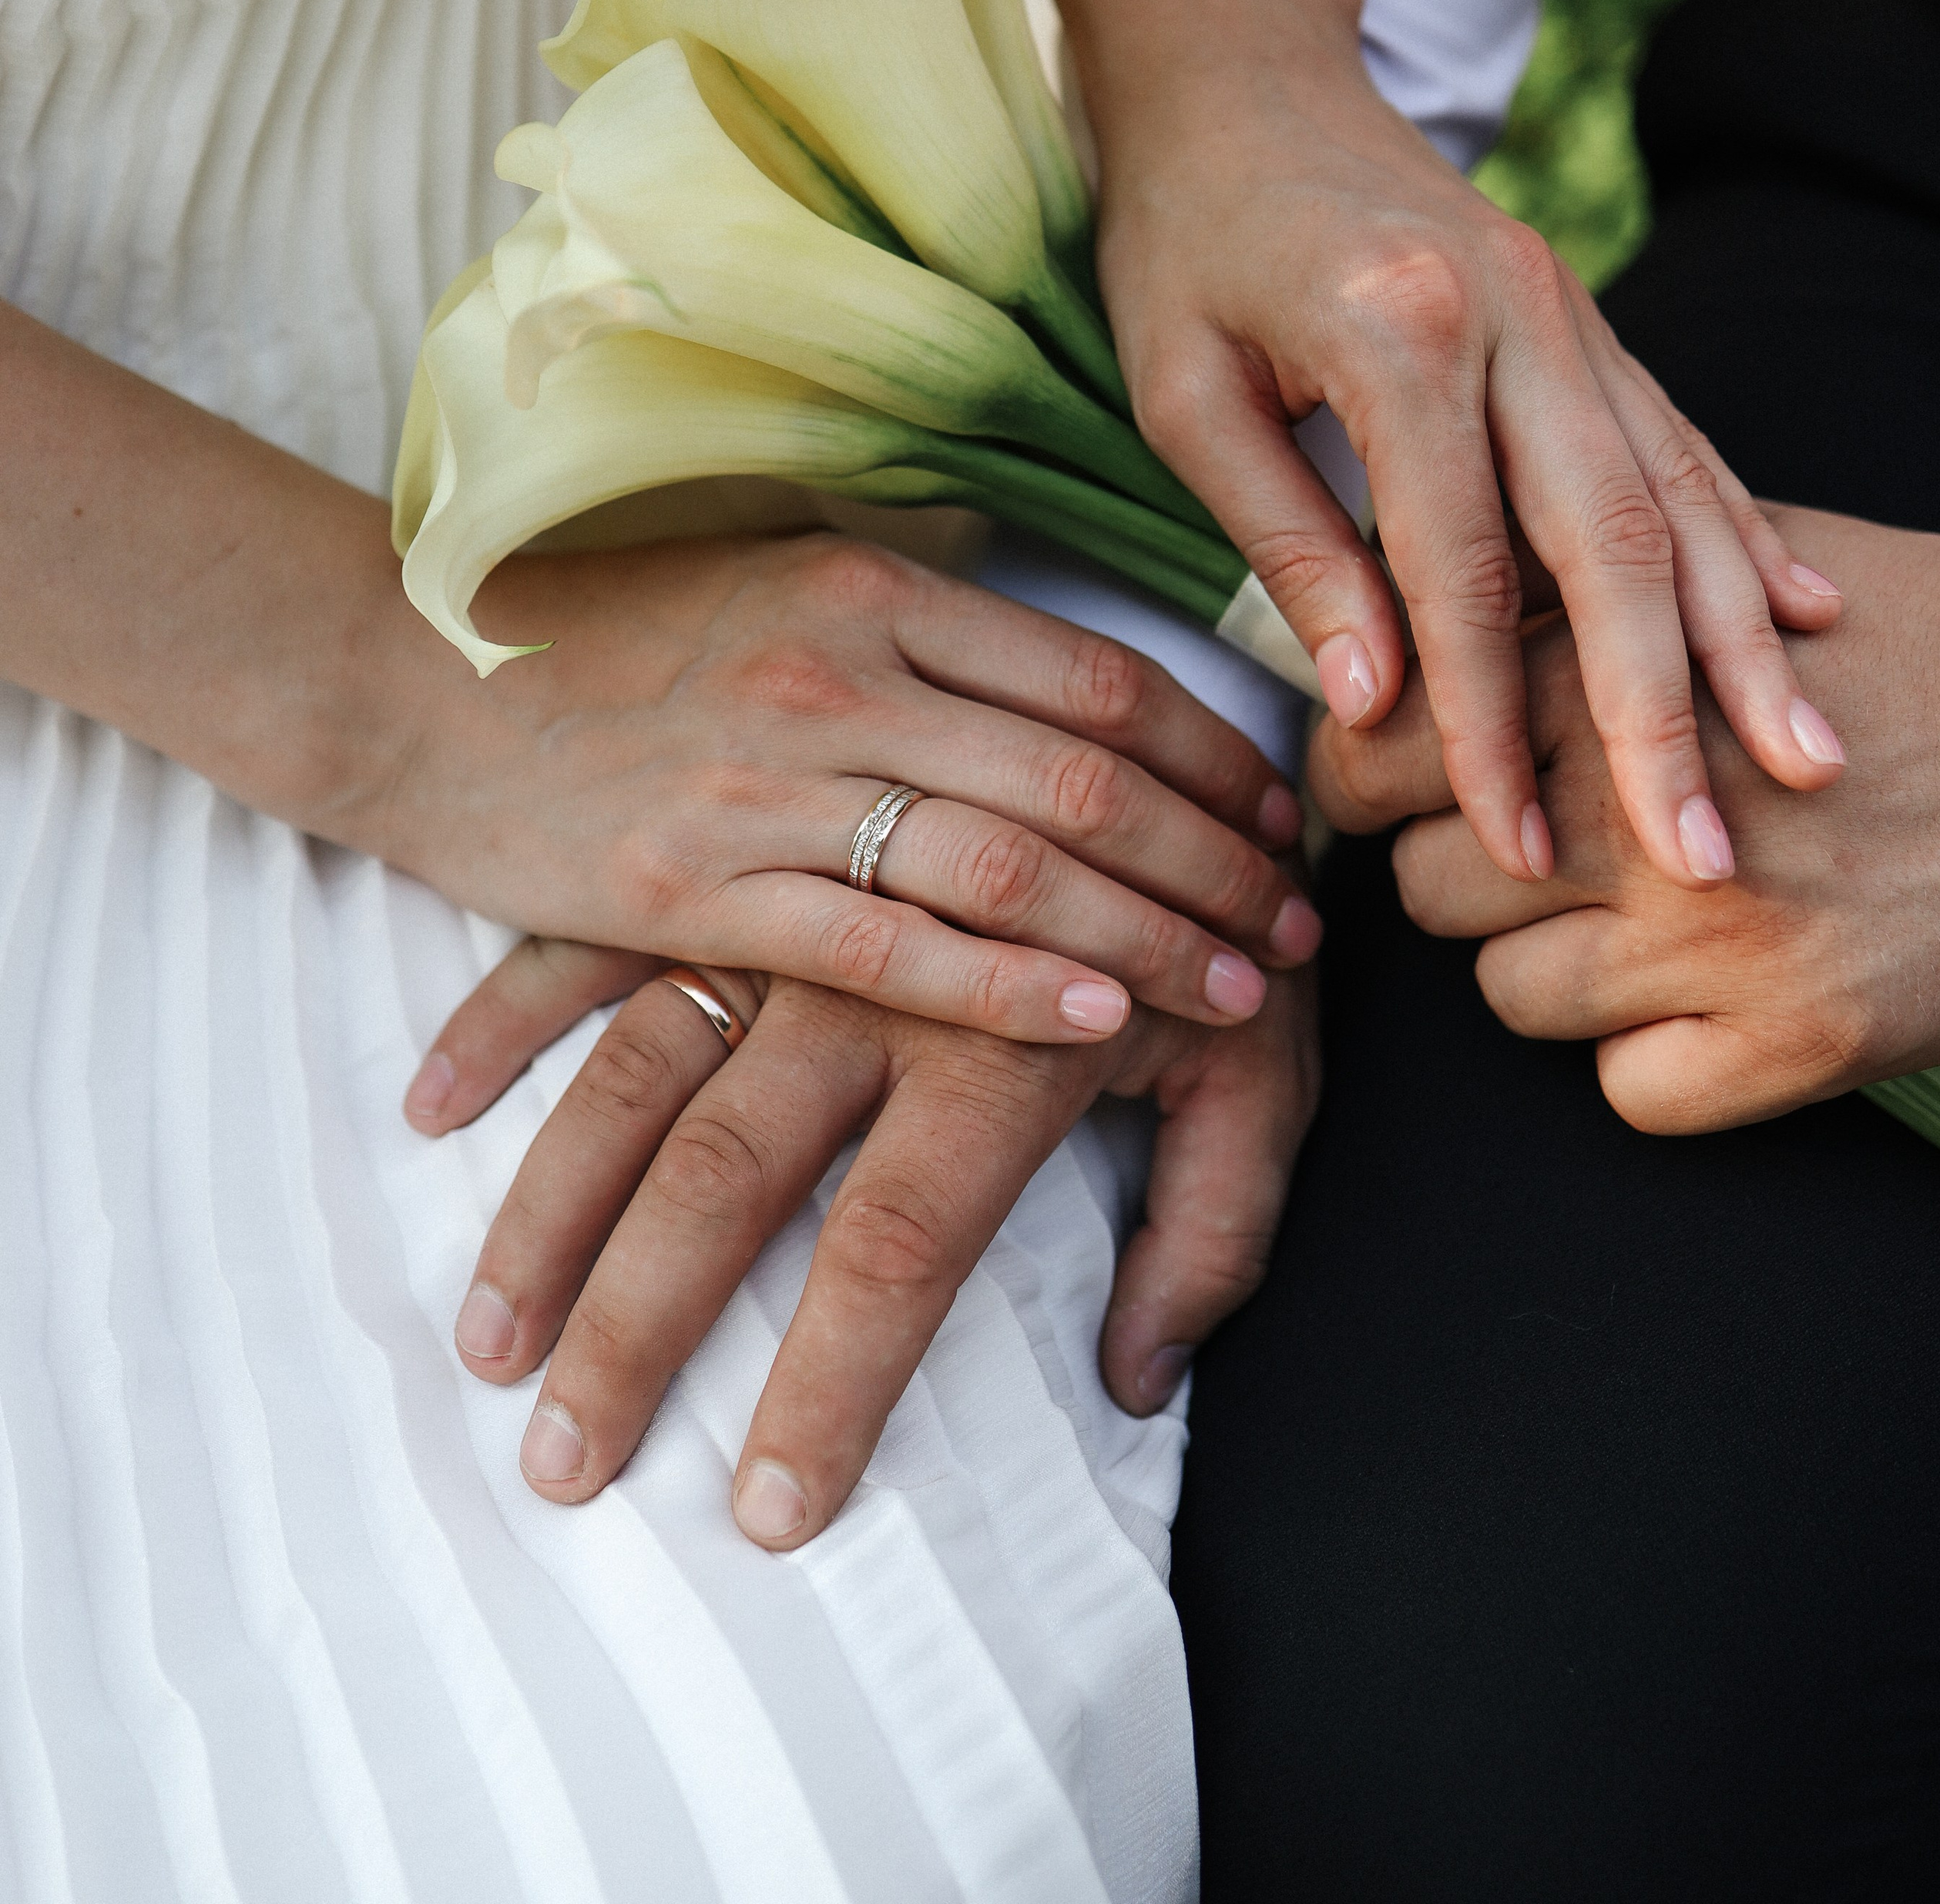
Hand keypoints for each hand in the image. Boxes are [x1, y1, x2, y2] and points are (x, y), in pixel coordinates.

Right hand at [385, 527, 1315, 1085]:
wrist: (408, 678)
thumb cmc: (610, 634)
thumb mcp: (778, 585)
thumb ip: (917, 630)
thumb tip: (1062, 685)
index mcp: (873, 588)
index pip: (1096, 672)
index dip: (1214, 753)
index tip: (1286, 816)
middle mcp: (840, 672)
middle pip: (1084, 770)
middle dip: (1216, 857)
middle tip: (1303, 925)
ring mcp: (767, 780)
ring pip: (1010, 860)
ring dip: (1147, 931)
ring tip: (1242, 988)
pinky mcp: (696, 886)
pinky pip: (885, 944)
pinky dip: (1004, 985)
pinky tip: (1097, 1021)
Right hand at [409, 937, 1320, 1537]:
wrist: (1135, 664)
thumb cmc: (1221, 886)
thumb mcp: (1269, 1058)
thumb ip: (1216, 1224)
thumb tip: (1138, 1381)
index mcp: (1005, 1043)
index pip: (900, 1246)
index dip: (830, 1389)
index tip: (764, 1514)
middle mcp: (873, 982)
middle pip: (729, 1175)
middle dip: (637, 1333)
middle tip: (562, 1472)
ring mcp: (790, 905)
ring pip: (637, 1076)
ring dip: (549, 1214)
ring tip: (485, 1349)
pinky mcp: (735, 846)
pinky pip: (598, 948)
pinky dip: (505, 1024)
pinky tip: (431, 1111)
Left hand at [1092, 12, 1841, 896]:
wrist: (1242, 76)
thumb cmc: (1187, 239)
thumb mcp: (1187, 393)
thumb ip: (1286, 543)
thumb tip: (1373, 704)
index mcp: (1401, 332)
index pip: (1460, 569)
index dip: (1486, 720)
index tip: (1512, 842)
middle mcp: (1517, 315)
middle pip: (1612, 541)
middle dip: (1661, 710)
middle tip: (1700, 852)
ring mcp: (1571, 312)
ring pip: (1678, 496)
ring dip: (1739, 640)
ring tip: (1797, 762)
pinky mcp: (1589, 321)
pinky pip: (1682, 443)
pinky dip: (1744, 536)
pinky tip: (1800, 621)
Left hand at [1308, 506, 1939, 1131]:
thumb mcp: (1763, 568)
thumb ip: (1607, 581)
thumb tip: (1465, 568)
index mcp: (1618, 679)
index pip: (1381, 749)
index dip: (1368, 776)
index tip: (1390, 788)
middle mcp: (1649, 810)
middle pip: (1424, 884)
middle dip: (1462, 876)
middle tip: (1533, 859)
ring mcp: (1721, 937)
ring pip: (1506, 999)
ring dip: (1552, 971)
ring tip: (1638, 923)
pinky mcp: (1798, 1045)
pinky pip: (1627, 1093)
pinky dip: (1657, 1061)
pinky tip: (1715, 1001)